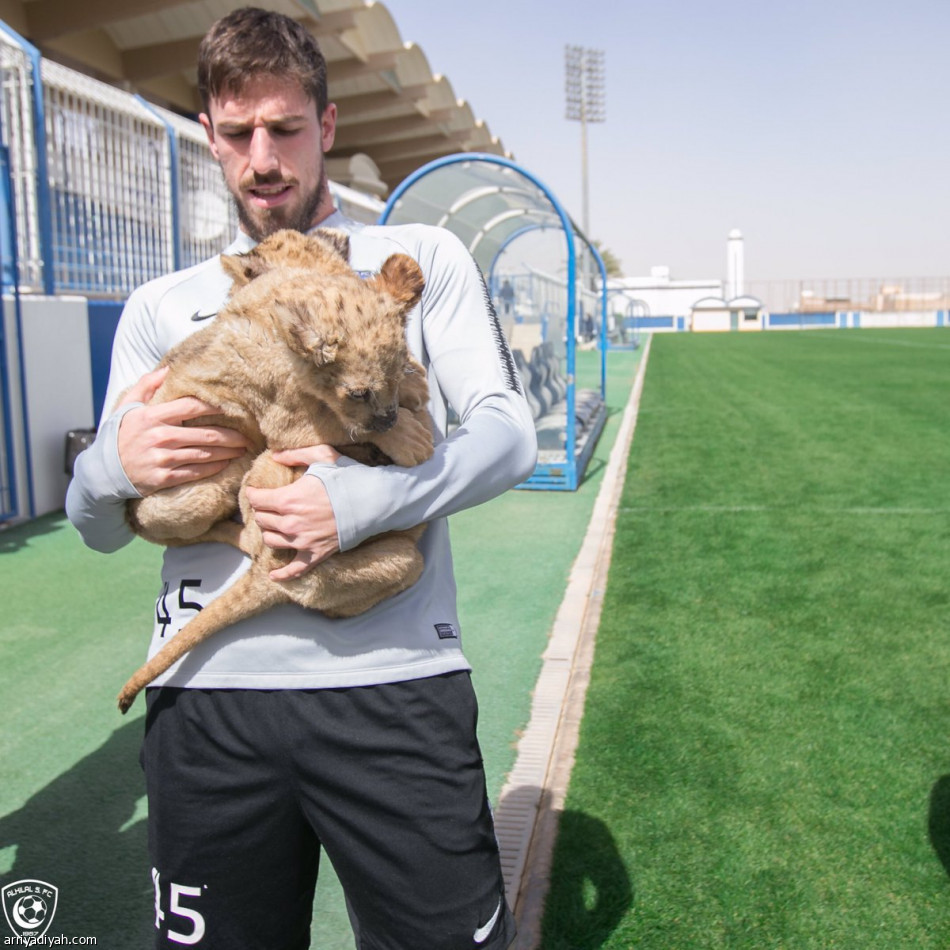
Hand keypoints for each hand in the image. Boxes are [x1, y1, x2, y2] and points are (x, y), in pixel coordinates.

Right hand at [117, 367, 251, 494]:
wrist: (104, 471)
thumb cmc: (120, 434)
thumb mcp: (127, 405)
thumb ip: (147, 385)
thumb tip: (169, 369)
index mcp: (152, 416)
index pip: (190, 407)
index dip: (214, 406)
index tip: (233, 406)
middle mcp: (160, 437)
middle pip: (206, 434)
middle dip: (231, 435)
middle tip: (249, 435)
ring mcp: (163, 459)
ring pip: (205, 454)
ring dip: (228, 452)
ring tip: (243, 449)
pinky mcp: (164, 478)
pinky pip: (196, 472)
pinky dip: (214, 467)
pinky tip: (226, 463)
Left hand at [245, 445, 341, 579]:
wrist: (373, 502)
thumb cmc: (349, 478)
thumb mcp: (323, 456)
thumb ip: (296, 454)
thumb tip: (275, 455)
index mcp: (289, 499)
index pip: (257, 499)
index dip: (253, 493)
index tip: (255, 491)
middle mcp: (290, 522)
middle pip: (262, 519)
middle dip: (262, 511)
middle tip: (268, 506)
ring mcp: (302, 541)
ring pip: (271, 540)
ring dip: (269, 532)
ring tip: (274, 525)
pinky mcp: (315, 554)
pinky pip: (294, 569)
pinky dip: (281, 574)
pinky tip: (273, 574)